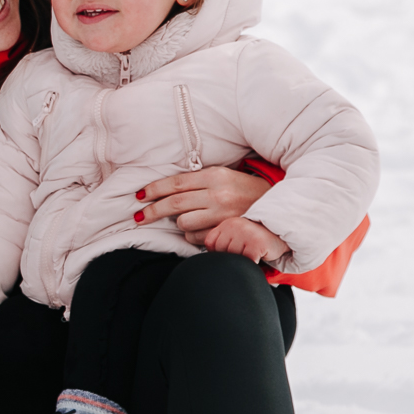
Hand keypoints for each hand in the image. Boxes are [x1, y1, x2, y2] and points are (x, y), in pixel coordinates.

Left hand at [136, 166, 272, 244]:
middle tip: (138, 216)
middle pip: (174, 204)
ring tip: (187, 219)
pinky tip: (201, 229)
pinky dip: (193, 235)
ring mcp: (222, 215)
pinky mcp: (226, 232)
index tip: (139, 196)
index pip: (175, 183)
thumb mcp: (221, 176)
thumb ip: (196, 182)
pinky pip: (196, 237)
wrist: (274, 205)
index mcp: (214, 176)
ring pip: (183, 223)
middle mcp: (217, 194)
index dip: (153, 190)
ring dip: (179, 223)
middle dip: (152, 210)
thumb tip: (164, 191)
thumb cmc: (242, 190)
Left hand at [201, 216, 290, 265]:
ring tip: (252, 253)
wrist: (283, 234)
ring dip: (243, 261)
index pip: (210, 244)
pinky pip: (246, 261)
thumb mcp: (236, 236)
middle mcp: (234, 225)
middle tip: (245, 252)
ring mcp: (245, 233)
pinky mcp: (257, 243)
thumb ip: (222, 242)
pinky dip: (252, 264)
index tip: (231, 252)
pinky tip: (259, 256)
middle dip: (232, 258)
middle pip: (220, 252)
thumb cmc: (258, 239)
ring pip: (233, 258)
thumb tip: (208, 260)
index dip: (219, 253)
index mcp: (226, 224)